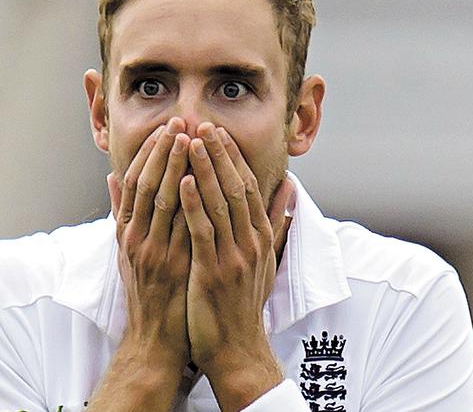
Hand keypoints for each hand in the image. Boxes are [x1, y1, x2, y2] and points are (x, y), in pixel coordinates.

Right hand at [108, 117, 191, 368]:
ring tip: (190, 138)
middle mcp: (136, 239)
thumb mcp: (125, 252)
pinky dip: (187, 202)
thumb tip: (111, 177)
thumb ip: (121, 214)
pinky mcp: (172, 268)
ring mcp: (153, 253)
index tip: (164, 128)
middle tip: (179, 120)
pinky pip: (180, 228)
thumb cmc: (144, 292)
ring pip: (163, 201)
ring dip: (176, 167)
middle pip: (148, 185)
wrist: (153, 339)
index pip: (135, 183)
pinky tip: (195, 180)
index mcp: (126, 233)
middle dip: (163, 151)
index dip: (149, 153)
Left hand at [179, 122, 293, 407]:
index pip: (247, 186)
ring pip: (219, 204)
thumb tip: (289, 188)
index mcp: (260, 237)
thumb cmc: (244, 302)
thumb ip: (275, 222)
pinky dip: (194, 204)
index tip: (218, 132)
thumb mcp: (266, 259)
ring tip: (192, 140)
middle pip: (235, 187)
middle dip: (219, 154)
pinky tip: (183, 181)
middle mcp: (251, 242)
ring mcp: (234, 257)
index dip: (232, 157)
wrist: (239, 349)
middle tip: (203, 123)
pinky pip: (203, 232)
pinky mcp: (214, 272)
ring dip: (205, 169)